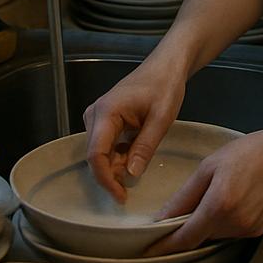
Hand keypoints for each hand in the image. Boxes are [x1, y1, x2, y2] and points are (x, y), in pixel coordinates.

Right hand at [83, 60, 185, 202]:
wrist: (167, 66)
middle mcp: (95, 114)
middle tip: (134, 183)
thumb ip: (145, 147)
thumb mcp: (161, 118)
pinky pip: (105, 145)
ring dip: (117, 164)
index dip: (106, 179)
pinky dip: (119, 154)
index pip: (95, 155)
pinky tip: (135, 152)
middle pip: (95, 156)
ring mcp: (98, 116)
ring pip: (100, 152)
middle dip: (113, 173)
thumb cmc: (165, 86)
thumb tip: (131, 175)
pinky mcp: (104, 119)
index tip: (121, 196)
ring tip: (140, 160)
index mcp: (106, 112)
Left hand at [144, 125, 262, 254]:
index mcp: (219, 205)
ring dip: (205, 222)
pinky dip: (222, 220)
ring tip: (215, 192)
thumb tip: (163, 217)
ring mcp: (247, 229)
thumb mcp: (211, 165)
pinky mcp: (256, 230)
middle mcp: (233, 223)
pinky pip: (229, 231)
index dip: (164, 245)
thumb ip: (185, 195)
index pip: (184, 238)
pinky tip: (230, 198)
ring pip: (213, 233)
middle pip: (198, 236)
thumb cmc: (251, 151)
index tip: (148, 248)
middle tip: (183, 206)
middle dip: (186, 225)